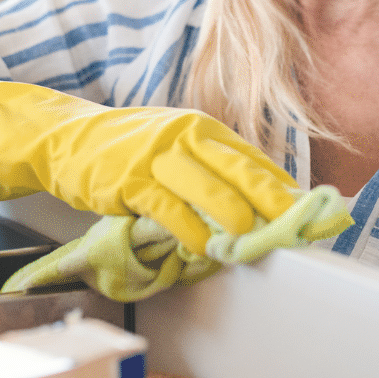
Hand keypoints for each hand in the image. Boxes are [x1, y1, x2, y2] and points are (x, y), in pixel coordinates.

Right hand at [0, 68, 299, 253]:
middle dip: (275, 207)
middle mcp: (187, 136)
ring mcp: (159, 157)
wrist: (66, 139)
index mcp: (203, 129)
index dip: (285, 191)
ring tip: (253, 244)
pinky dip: (190, 233)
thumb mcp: (174, 146)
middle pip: (243, 174)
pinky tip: (202, 248)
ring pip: (212, 192)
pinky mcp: (131, 180)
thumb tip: (260, 200)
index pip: (255, 161)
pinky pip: (170, 211)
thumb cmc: (127, 149)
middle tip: (299, 232)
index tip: (312, 215)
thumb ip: (212, 168)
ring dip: (236, 222)